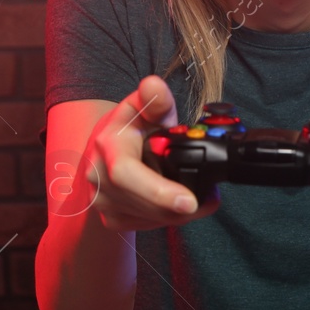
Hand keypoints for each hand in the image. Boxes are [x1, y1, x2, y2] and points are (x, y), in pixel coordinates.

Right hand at [75, 75, 221, 231]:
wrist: (99, 157)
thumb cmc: (126, 130)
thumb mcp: (139, 107)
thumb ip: (153, 99)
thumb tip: (155, 85)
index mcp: (106, 147)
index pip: (126, 175)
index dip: (158, 191)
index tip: (189, 201)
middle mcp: (99, 179)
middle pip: (146, 204)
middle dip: (182, 205)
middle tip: (211, 197)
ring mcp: (103, 203)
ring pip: (151, 218)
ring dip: (181, 212)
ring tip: (203, 195)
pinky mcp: (111, 220)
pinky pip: (148, 225)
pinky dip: (170, 217)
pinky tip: (180, 202)